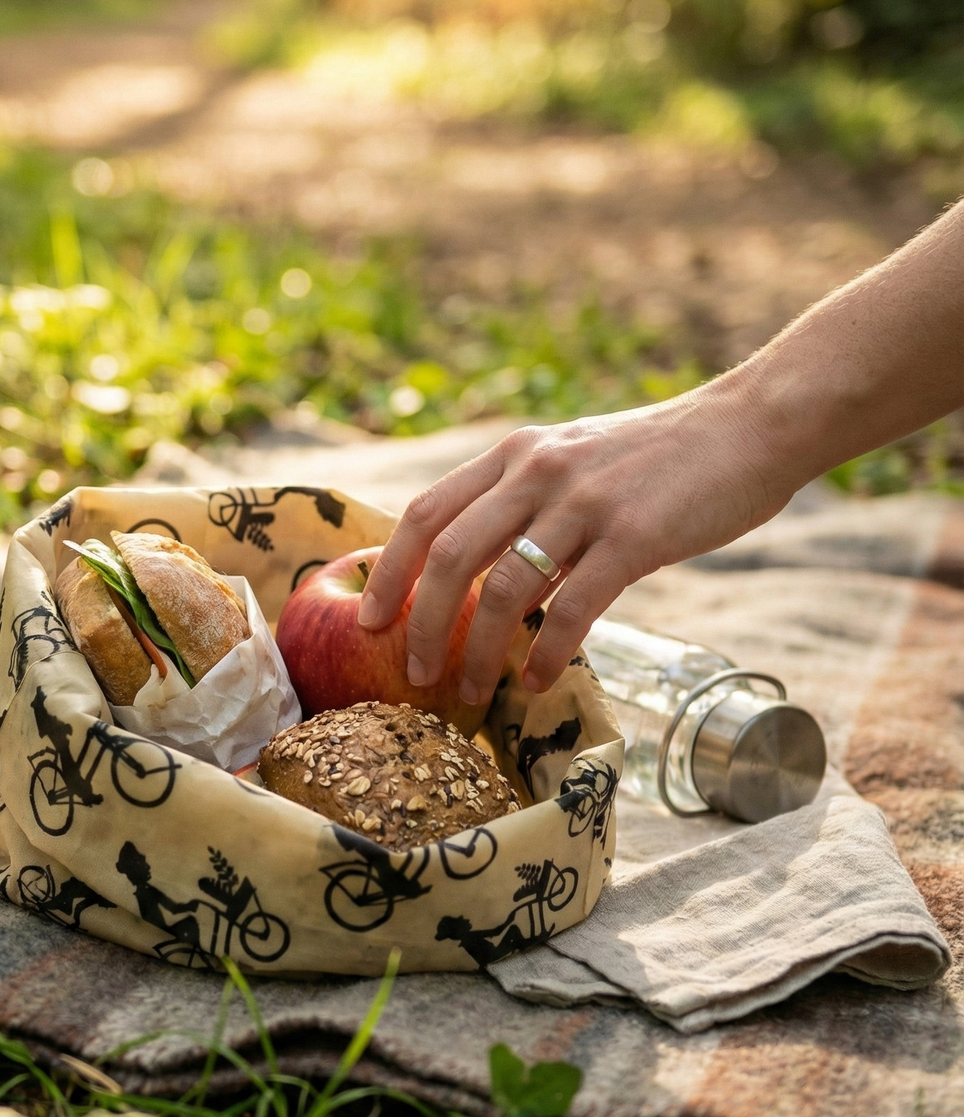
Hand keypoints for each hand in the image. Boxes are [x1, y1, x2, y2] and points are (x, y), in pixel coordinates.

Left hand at [355, 388, 791, 705]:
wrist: (749, 426)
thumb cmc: (657, 457)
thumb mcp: (572, 458)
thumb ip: (522, 501)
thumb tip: (478, 576)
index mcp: (513, 454)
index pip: (425, 513)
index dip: (388, 570)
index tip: (368, 618)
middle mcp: (536, 472)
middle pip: (447, 557)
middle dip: (420, 623)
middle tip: (414, 672)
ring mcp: (583, 504)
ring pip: (502, 591)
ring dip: (478, 651)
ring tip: (471, 690)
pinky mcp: (633, 538)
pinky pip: (571, 610)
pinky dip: (547, 655)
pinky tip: (538, 682)